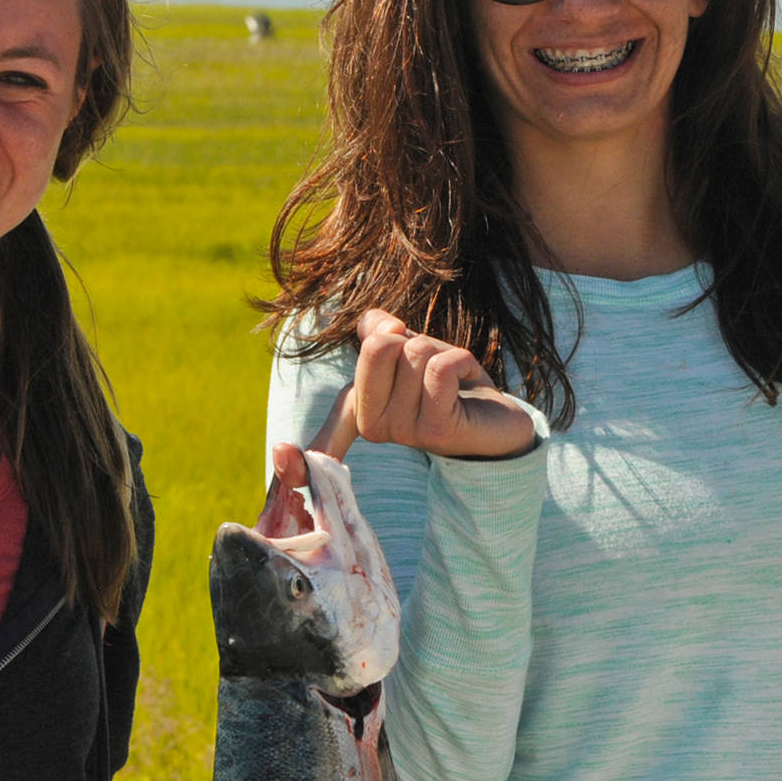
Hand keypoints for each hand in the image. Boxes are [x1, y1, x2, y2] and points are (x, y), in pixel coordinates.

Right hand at [313, 310, 536, 460]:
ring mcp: (404, 431)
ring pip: (416, 353)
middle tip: (428, 364)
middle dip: (411, 338)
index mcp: (360, 408)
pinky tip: (466, 379)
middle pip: (378, 347)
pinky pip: (440, 367)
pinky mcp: (437, 429)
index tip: (282, 455)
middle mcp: (375, 425)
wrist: (499, 417)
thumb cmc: (447, 382)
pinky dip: (459, 359)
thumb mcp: (407, 347)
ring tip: (450, 377)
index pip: (321, 430)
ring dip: (441, 351)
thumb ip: (380, 330)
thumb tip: (377, 325)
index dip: (295, 455)